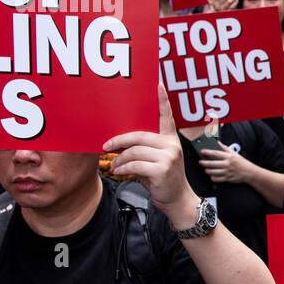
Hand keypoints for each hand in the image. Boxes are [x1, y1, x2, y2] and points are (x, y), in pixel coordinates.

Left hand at [103, 85, 196, 226]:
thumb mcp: (156, 160)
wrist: (177, 199)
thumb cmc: (163, 179)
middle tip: (106, 146)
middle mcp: (172, 145)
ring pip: (134, 151)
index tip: (158, 84)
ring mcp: (168, 156)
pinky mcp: (162, 169)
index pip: (166, 116)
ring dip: (119, 159)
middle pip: (139, 136)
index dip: (163, 100)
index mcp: (171, 139)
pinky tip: (120, 172)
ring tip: (115, 165)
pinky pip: (134, 164)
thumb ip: (144, 149)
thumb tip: (119, 143)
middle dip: (119, 141)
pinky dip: (123, 169)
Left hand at [199, 146, 255, 184]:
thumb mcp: (235, 153)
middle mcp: (228, 164)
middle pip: (213, 163)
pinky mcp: (228, 178)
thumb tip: (218, 143)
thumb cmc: (242, 163)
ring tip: (206, 170)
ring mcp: (228, 172)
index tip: (202, 151)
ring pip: (214, 172)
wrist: (250, 172)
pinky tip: (211, 176)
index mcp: (229, 157)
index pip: (216, 153)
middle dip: (205, 163)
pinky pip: (218, 179)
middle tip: (200, 162)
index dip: (208, 152)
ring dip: (208, 171)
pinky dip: (213, 178)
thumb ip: (225, 148)